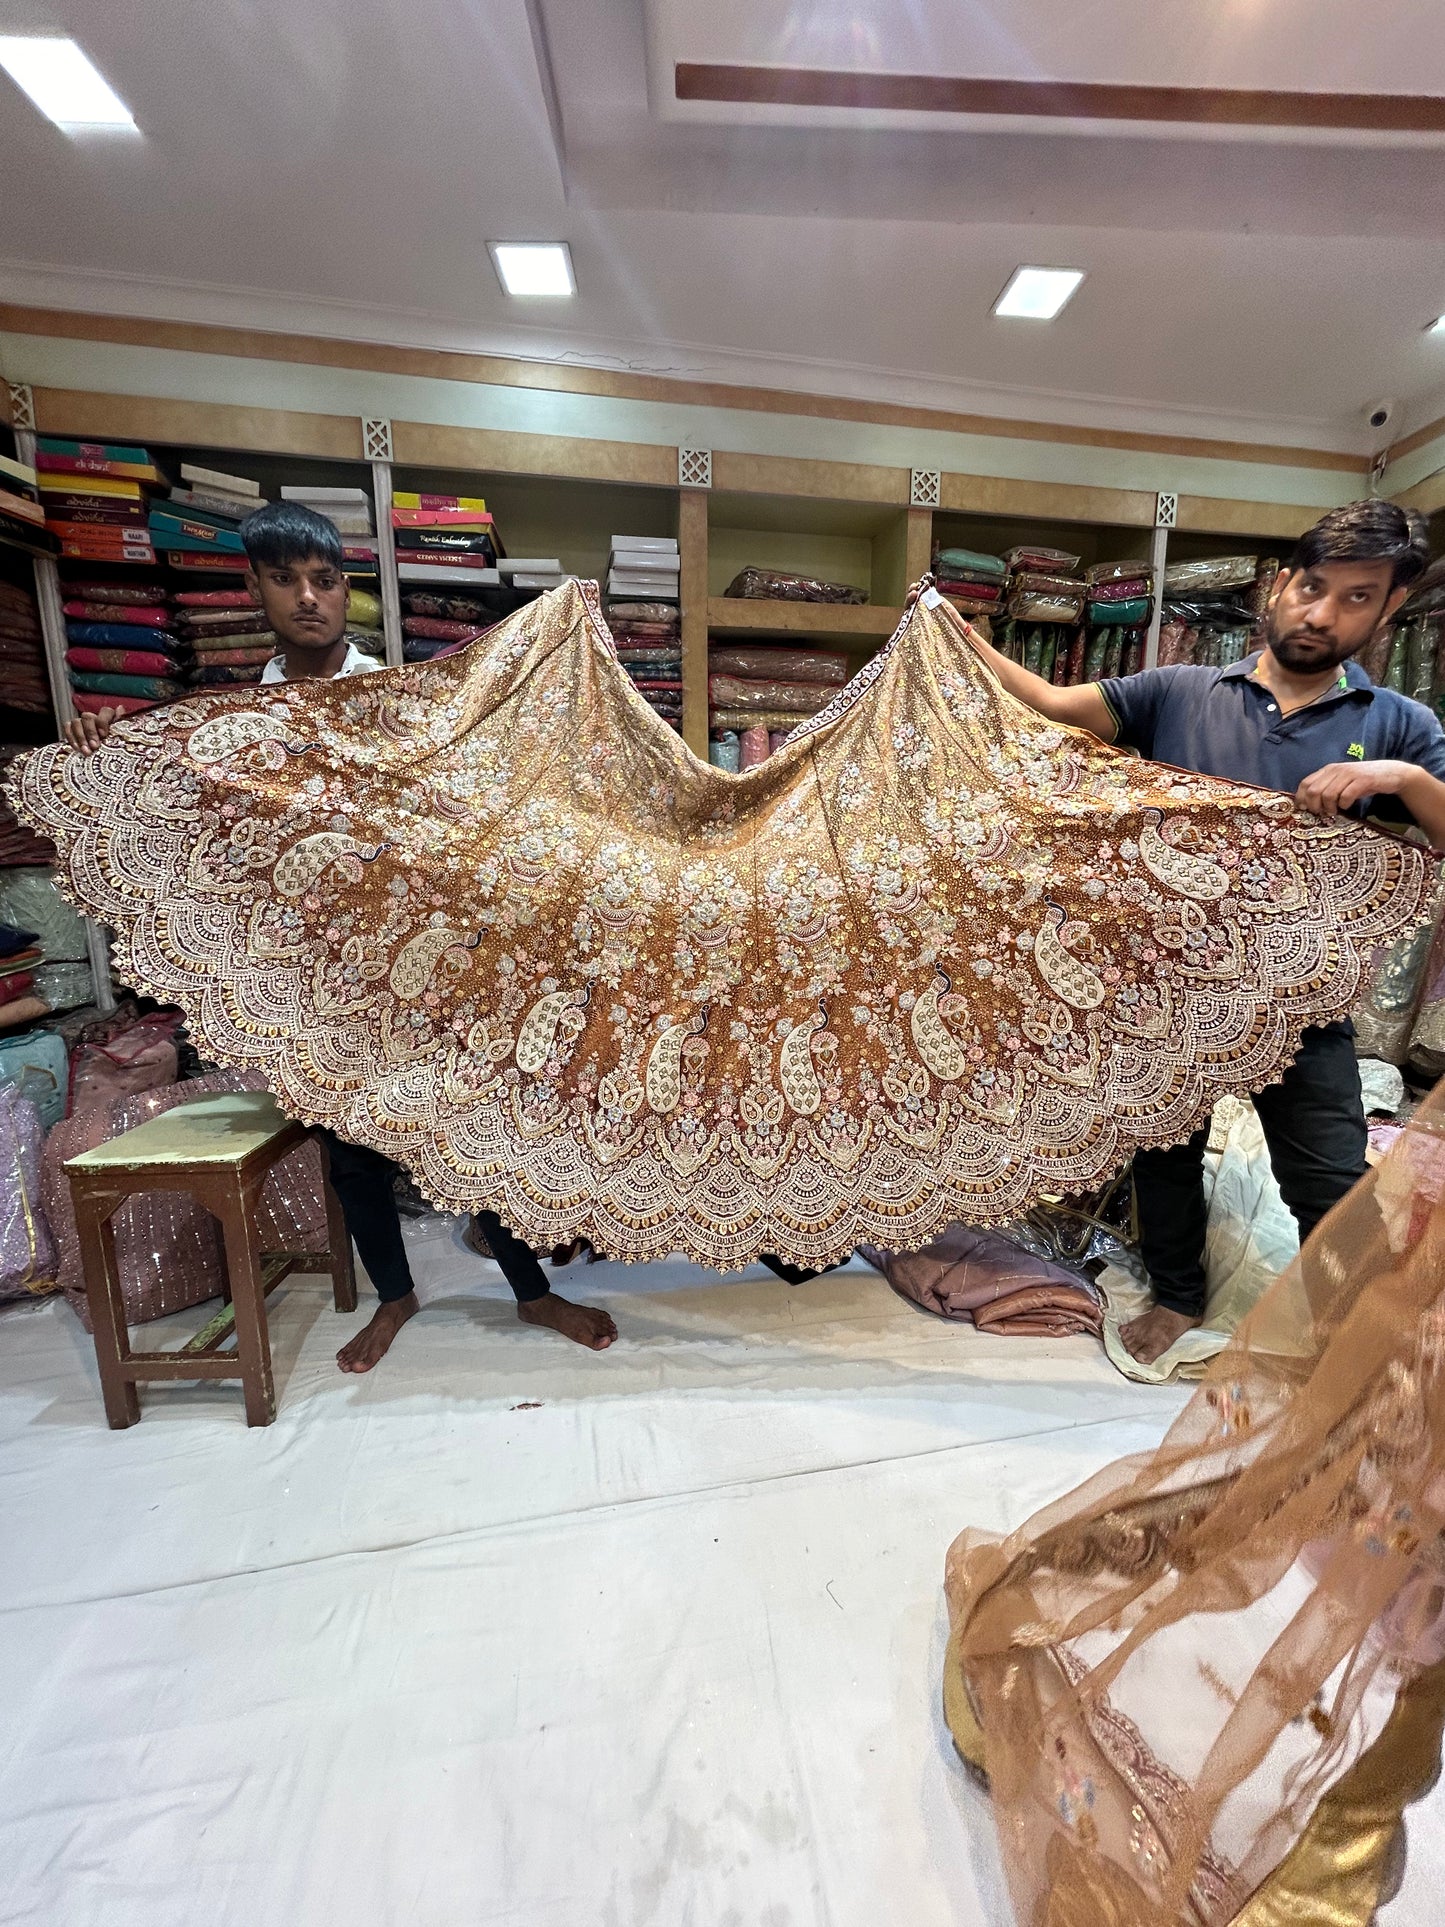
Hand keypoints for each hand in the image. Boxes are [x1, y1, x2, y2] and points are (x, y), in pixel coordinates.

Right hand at [63, 708, 117, 754]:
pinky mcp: (72, 730)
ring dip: (80, 737)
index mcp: (109, 717)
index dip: (103, 722)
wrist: (106, 759)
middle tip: (94, 746)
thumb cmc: (115, 747)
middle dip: (90, 732)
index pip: (105, 711)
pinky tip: (77, 748)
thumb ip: (121, 724)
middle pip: (87, 717)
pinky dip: (71, 738)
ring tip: (86, 751)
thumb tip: (120, 708)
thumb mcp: (121, 737)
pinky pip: (67, 728)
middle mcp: (94, 718)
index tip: (104, 735)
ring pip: (76, 722)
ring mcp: (82, 723)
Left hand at [1295, 759, 1415, 818]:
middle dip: (1314, 806)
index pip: (1305, 783)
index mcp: (1328, 770)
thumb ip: (1326, 789)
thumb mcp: (1341, 783)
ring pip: (1327, 794)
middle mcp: (1336, 770)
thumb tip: (1307, 805)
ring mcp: (1349, 774)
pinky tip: (1347, 806)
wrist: (1391, 773)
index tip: (1304, 810)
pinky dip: (1344, 805)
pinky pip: (1346, 796)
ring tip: (1335, 811)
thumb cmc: (1362, 782)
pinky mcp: (1363, 780)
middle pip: (1313, 791)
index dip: (1301, 798)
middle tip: (1322, 813)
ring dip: (1329, 807)